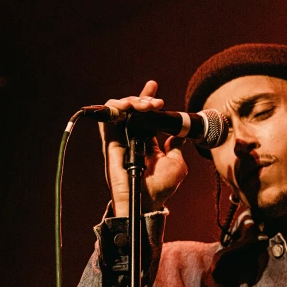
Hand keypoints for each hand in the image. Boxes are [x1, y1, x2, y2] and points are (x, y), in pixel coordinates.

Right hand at [99, 80, 187, 215]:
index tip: (153, 86)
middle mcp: (133, 139)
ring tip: (145, 105)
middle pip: (133, 110)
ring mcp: (121, 140)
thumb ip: (176, 147)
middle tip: (157, 103)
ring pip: (119, 110)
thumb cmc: (161, 187)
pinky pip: (106, 119)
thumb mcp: (176, 163)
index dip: (148, 100)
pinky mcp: (110, 142)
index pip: (146, 116)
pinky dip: (115, 108)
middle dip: (144, 100)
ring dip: (132, 101)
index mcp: (147, 143)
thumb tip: (179, 134)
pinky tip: (128, 105)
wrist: (145, 200)